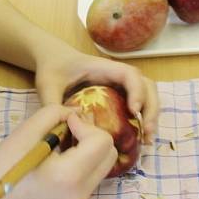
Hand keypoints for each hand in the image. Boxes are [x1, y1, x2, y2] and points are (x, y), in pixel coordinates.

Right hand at [0, 104, 116, 198]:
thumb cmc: (2, 167)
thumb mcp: (26, 130)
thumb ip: (56, 112)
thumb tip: (78, 114)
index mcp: (70, 174)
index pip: (102, 141)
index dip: (85, 125)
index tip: (64, 123)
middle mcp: (82, 193)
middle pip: (109, 154)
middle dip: (92, 136)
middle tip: (66, 131)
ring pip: (102, 167)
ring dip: (88, 150)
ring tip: (60, 146)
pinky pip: (90, 178)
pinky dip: (82, 164)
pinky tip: (57, 162)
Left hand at [34, 46, 158, 141]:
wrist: (51, 59)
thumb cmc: (52, 68)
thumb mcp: (47, 85)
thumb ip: (52, 103)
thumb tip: (66, 126)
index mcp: (102, 68)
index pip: (129, 74)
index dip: (137, 91)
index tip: (133, 111)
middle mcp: (115, 75)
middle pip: (146, 85)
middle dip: (151, 108)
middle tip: (147, 132)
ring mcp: (118, 85)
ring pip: (146, 95)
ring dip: (150, 115)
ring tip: (146, 138)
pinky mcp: (117, 95)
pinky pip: (136, 104)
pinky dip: (142, 119)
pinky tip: (138, 137)